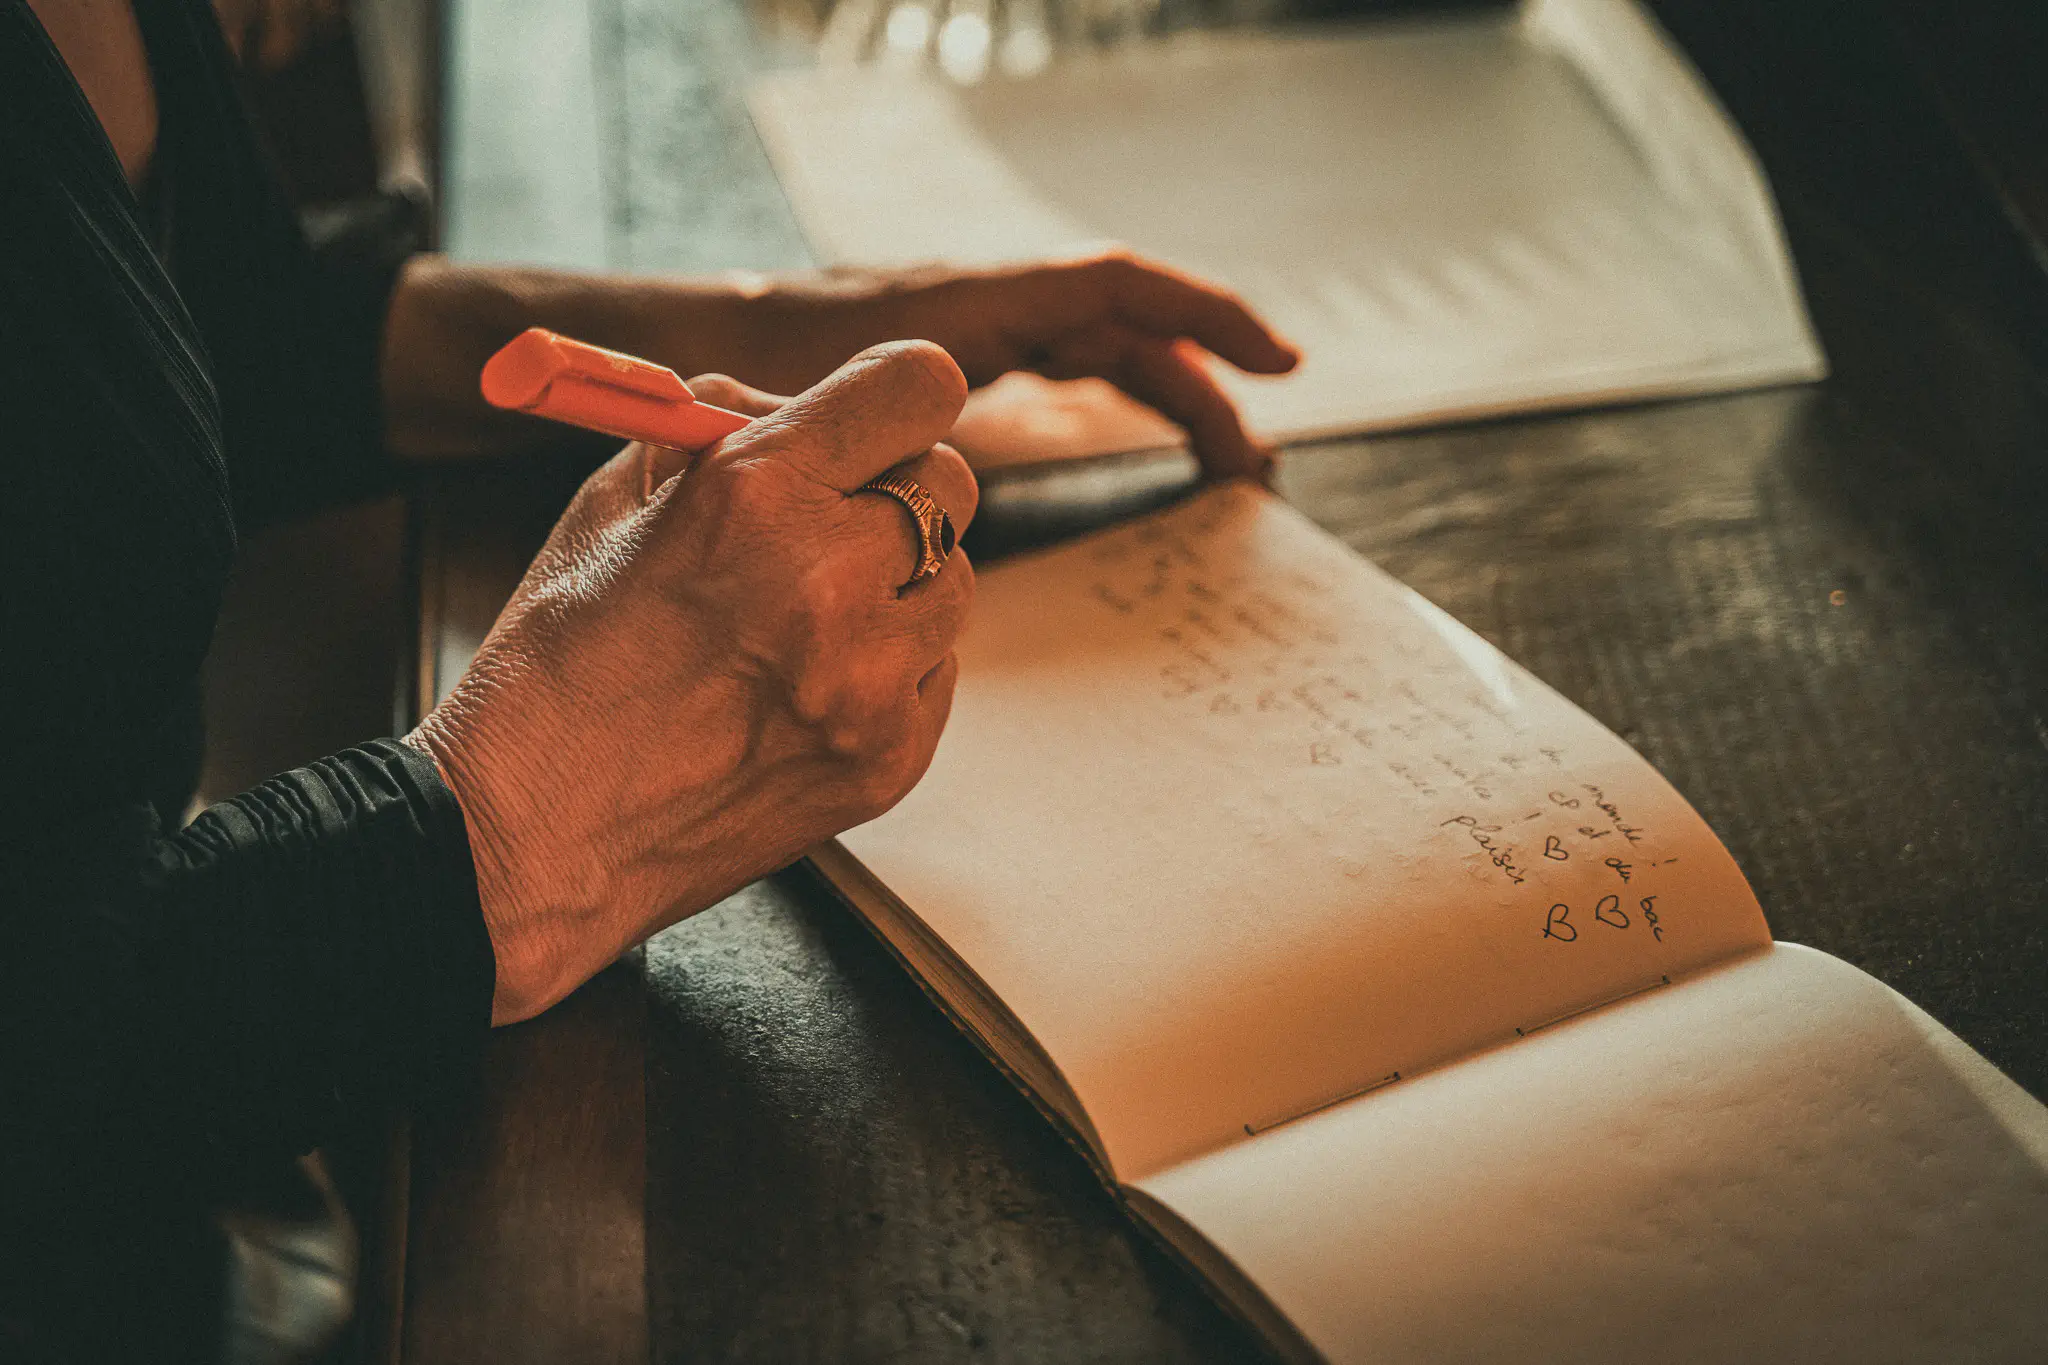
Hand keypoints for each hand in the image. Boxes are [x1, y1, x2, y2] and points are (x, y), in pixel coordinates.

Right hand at [404, 343, 977, 1022]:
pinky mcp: (893, 760)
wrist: (533, 839)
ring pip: (953, 584)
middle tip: (828, 520)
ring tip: (802, 622)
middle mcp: (831, 582)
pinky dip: (889, 669)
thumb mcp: (609, 508)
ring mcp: (872, 683)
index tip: (875, 417)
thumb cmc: (554, 671)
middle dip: (890, 489)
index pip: (917, 389)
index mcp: (755, 494)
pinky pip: (936, 674)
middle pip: (949, 484)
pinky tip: (803, 690)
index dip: (894, 397)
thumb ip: (716, 437)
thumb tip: (790, 404)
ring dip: (894, 585)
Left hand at [756, 251, 1299, 481]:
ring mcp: (981, 334)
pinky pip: (1064, 373)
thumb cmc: (751, 378)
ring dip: (1170, 398)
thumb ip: (892, 437)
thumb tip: (952, 493)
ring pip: (1102, 354)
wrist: (689, 351)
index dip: (1203, 316)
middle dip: (1206, 380)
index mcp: (970, 304)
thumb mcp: (826, 410)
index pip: (1114, 290)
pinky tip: (1142, 449)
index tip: (1275, 359)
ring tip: (1229, 465)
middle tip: (1261, 462)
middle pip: (1128, 331)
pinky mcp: (963, 369)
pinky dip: (1115, 405)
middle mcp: (988, 308)